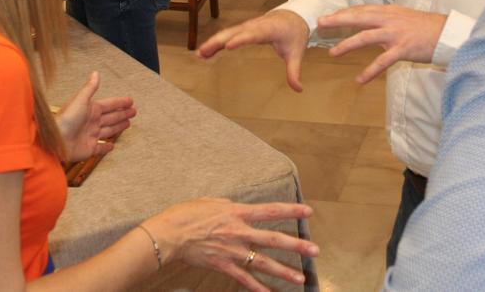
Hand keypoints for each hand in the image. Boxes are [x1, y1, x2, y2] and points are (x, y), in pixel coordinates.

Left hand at [56, 71, 136, 162]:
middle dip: (122, 114)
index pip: (109, 105)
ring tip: (128, 123)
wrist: (56, 140)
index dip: (120, 103)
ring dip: (118, 127)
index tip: (130, 101)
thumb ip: (90, 88)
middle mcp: (92, 122)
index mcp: (91, 110)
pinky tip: (112, 146)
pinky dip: (107, 147)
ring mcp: (91, 136)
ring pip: (109, 130)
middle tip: (133, 112)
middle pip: (111, 117)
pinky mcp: (90, 149)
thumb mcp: (80, 100)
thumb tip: (96, 73)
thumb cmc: (67, 118)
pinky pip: (101, 148)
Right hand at [147, 198, 317, 291]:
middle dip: (297, 245)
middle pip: (274, 239)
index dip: (291, 211)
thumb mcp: (210, 201)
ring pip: (264, 263)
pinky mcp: (224, 266)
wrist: (169, 234)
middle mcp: (240, 232)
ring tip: (301, 278)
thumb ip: (228, 205)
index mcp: (237, 213)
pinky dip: (258, 288)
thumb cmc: (186, 214)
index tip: (308, 212)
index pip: (270, 211)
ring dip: (284, 271)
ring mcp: (233, 251)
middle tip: (315, 250)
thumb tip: (236, 208)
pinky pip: (245, 280)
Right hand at [197, 10, 310, 90]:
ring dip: (213, 42)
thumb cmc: (294, 34)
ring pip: (227, 32)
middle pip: (234, 32)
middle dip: (218, 41)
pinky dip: (216, 42)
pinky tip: (205, 53)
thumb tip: (298, 89)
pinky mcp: (243, 28)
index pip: (253, 34)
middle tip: (204, 52)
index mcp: (269, 29)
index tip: (229, 46)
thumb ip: (294, 71)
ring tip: (200, 54)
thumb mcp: (296, 53)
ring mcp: (247, 25)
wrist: (294, 16)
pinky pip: (227, 34)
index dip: (241, 39)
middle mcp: (255, 25)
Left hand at [316, 5, 446, 83]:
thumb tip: (374, 26)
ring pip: (365, 37)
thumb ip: (389, 21)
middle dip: (338, 20)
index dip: (344, 12)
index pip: (362, 10)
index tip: (329, 15)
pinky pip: (383, 61)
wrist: (448, 34)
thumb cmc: (428, 28)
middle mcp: (390, 20)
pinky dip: (370, 71)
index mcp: (390, 12)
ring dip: (347, 45)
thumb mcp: (405, 18)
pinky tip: (360, 80)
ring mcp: (396, 34)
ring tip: (332, 53)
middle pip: (358, 18)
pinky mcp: (403, 49)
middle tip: (320, 23)